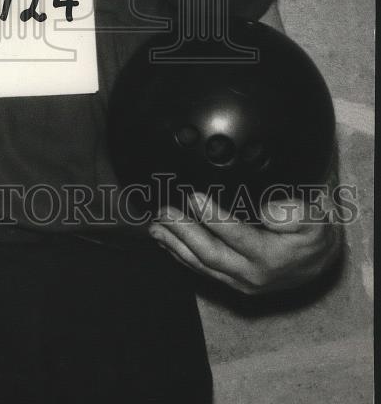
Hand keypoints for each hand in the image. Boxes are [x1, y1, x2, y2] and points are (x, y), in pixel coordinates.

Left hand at [148, 190, 341, 295]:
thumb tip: (265, 211)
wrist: (323, 261)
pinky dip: (182, 256)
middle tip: (164, 211)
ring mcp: (241, 283)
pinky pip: (204, 271)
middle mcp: (252, 275)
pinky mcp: (234, 283)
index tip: (193, 196)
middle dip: (182, 231)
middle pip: (209, 253)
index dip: (212, 216)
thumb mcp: (315, 217)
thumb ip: (293, 213)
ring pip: (201, 265)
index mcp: (271, 257)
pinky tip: (167, 243)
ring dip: (175, 245)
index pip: (235, 235)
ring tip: (156, 227)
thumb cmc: (316, 234)